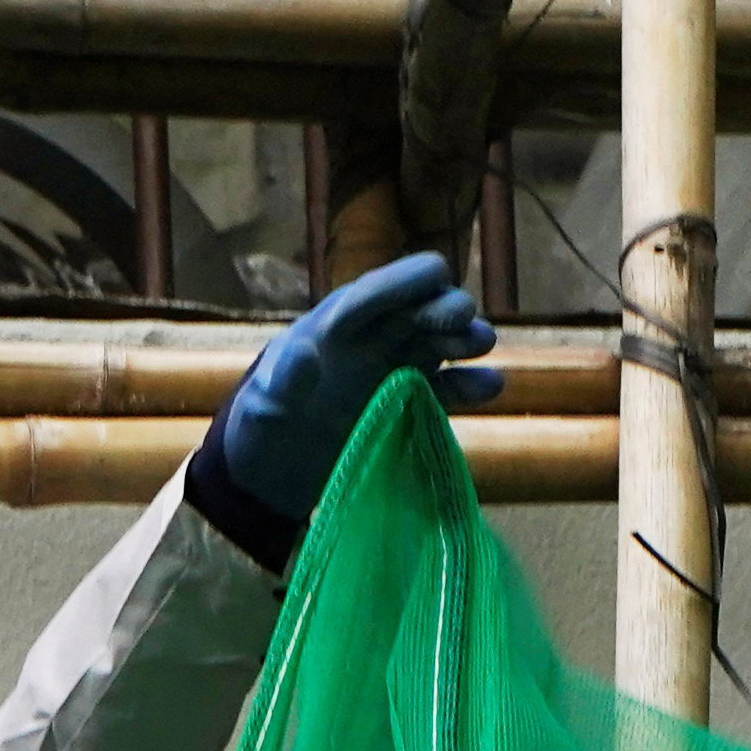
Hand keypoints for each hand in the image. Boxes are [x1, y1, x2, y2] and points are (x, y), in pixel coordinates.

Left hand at [207, 252, 503, 520]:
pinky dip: (469, 385)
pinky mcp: (411, 402)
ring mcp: (395, 368)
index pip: (374, 292)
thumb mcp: (262, 407)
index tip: (437, 274)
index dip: (405, 280)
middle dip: (442, 307)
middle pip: (418, 309)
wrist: (273, 477)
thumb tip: (304, 352)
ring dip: (463, 338)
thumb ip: (283, 381)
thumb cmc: (261, 429)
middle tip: (461, 319)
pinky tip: (489, 385)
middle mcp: (371, 338)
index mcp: (333, 326)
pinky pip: (448, 387)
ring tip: (480, 345)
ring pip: (441, 341)